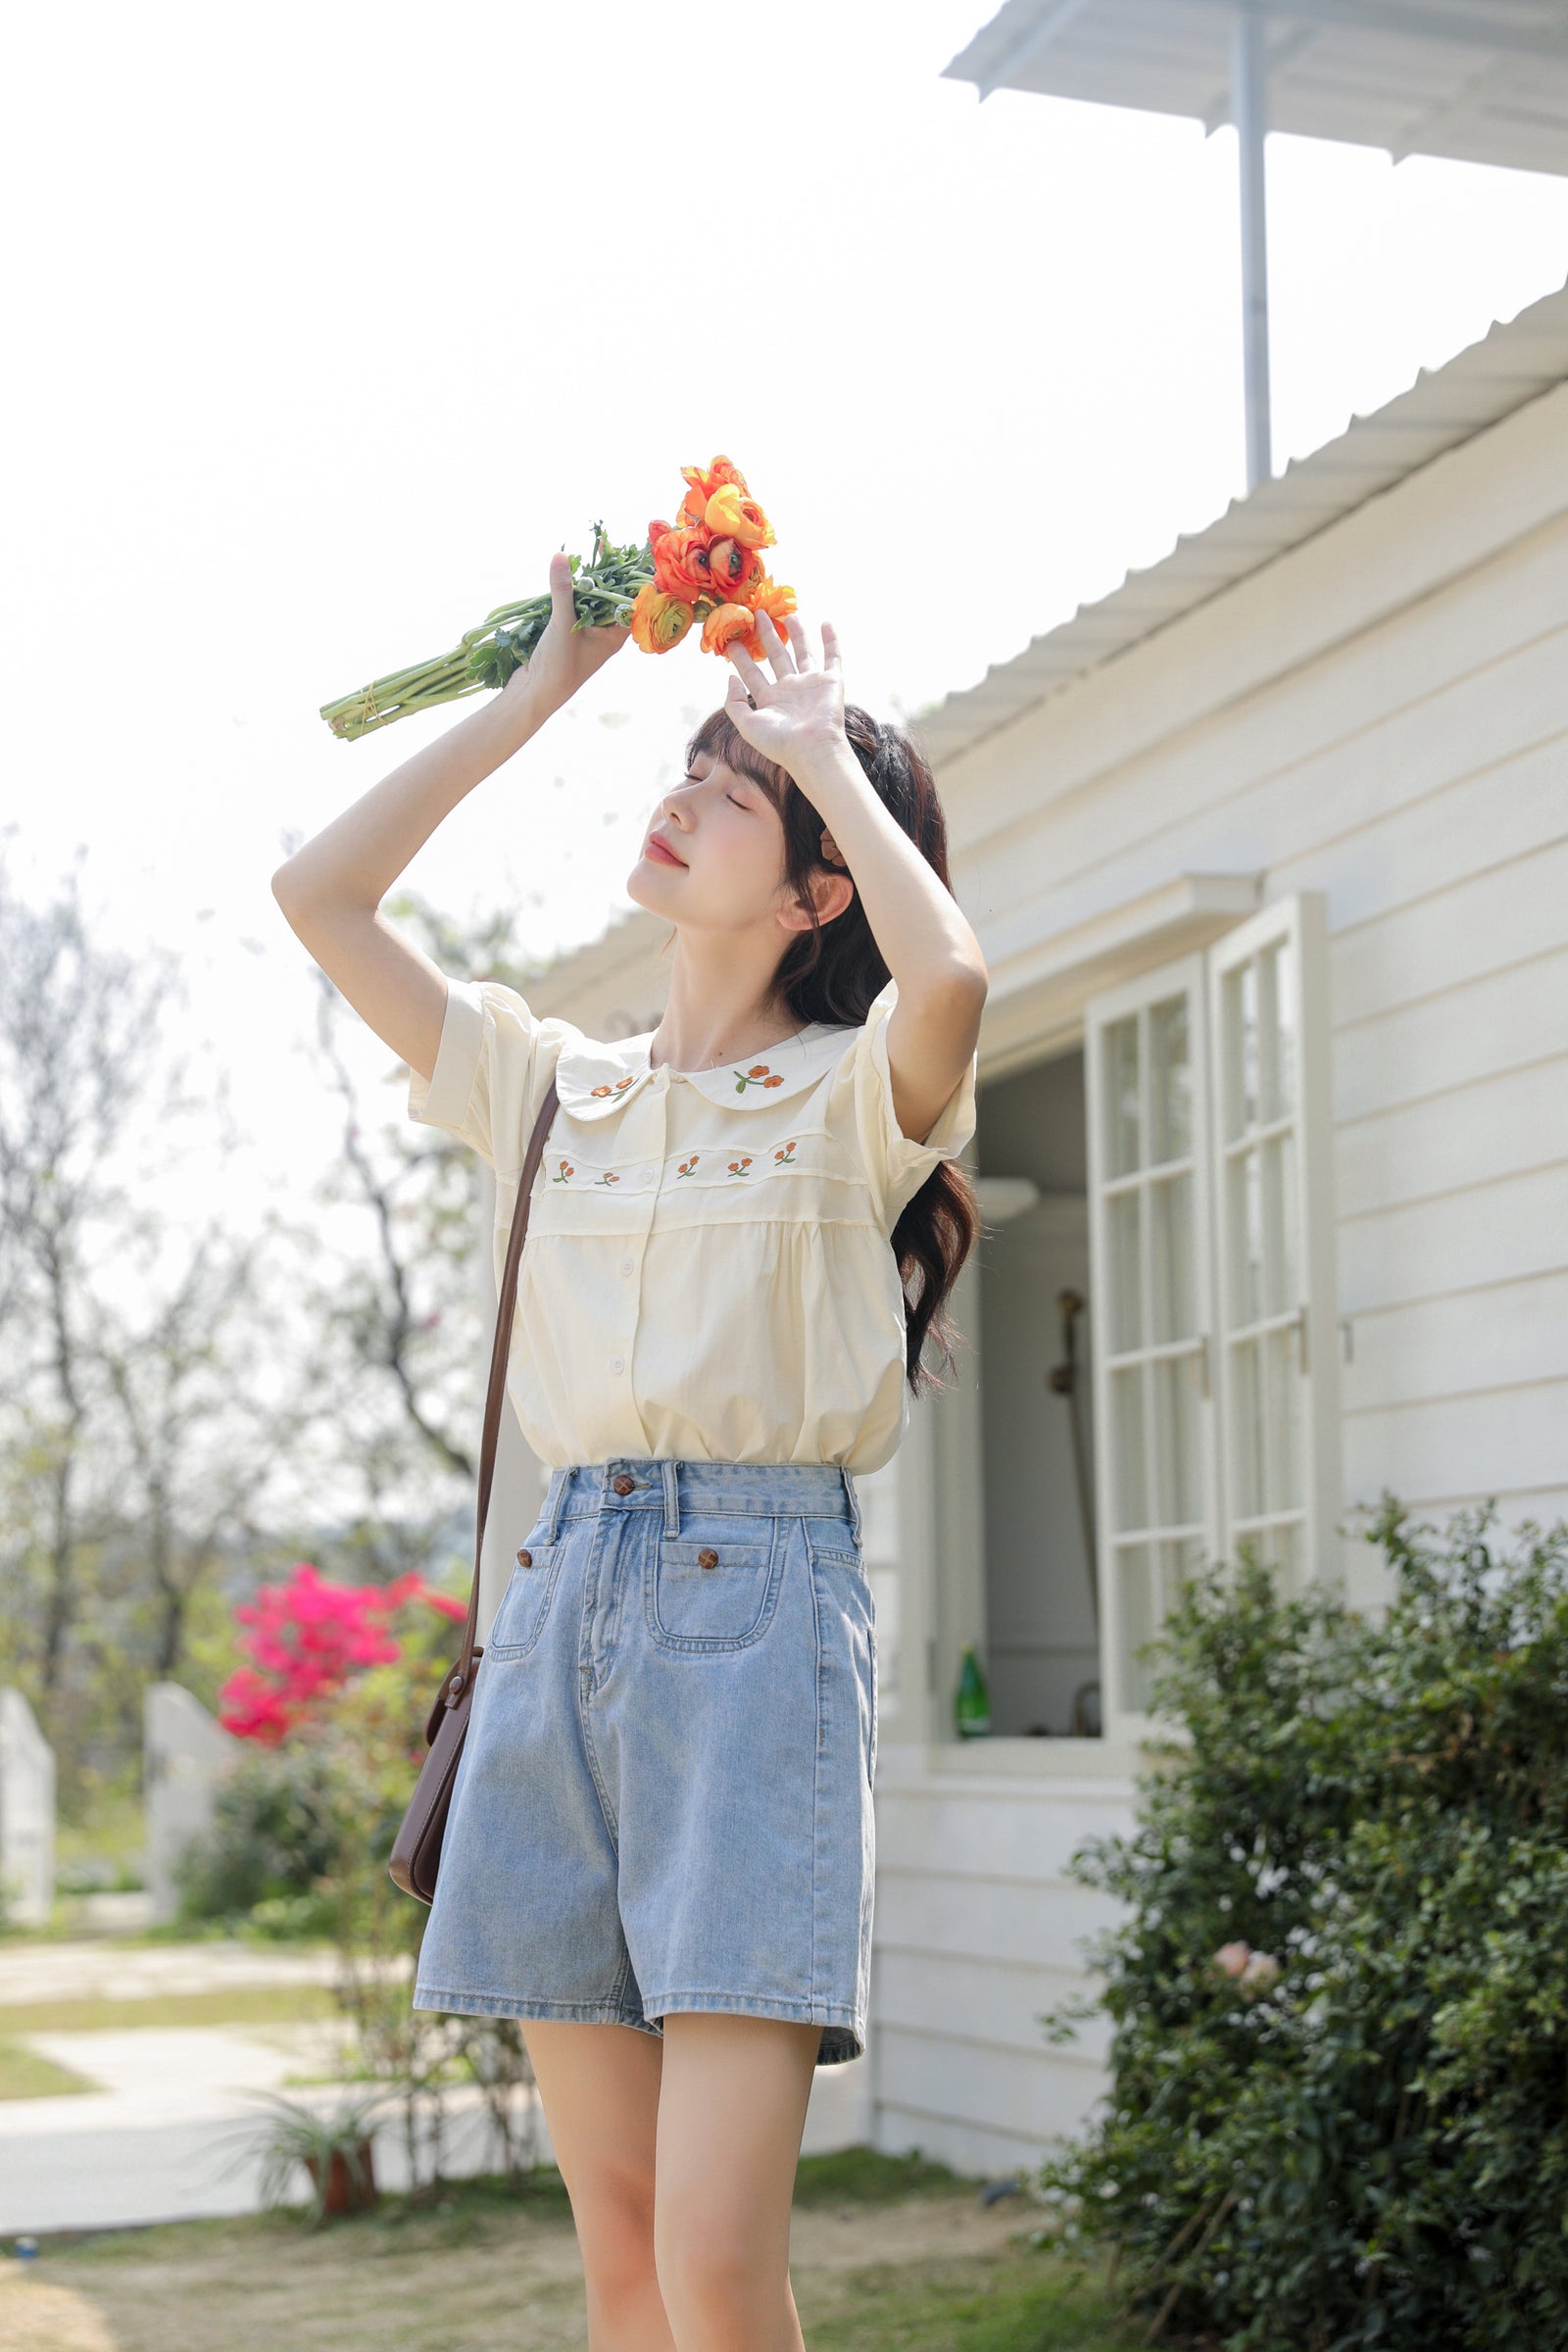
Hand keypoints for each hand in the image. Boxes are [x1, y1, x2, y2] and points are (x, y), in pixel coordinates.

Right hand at [505, 551, 628, 715]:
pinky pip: (576, 610)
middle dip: (609, 576)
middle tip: (607, 547)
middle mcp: (605, 635)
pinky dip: (573, 595)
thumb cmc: (558, 666)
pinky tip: (567, 578)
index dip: (633, 579)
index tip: (634, 554)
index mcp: (614, 636)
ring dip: (589, 584)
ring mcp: (588, 635)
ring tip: (593, 555)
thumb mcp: (562, 623)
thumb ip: (563, 590)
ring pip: (593, 603)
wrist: (535, 694)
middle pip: (612, 599)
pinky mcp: (570, 635)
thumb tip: (560, 556)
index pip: (632, 603)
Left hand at [722, 611, 845, 777]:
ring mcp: (811, 685)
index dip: (741, 657)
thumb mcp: (746, 725)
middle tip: (758, 614)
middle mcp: (790, 690)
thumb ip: (733, 703)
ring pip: (802, 652)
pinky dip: (831, 640)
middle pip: (776, 656)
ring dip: (796, 634)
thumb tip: (730, 677)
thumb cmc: (779, 742)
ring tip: (788, 614)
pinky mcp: (831, 682)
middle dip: (767, 636)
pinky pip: (832, 657)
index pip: (752, 674)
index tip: (731, 639)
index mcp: (770, 701)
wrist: (812, 749)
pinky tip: (825, 623)